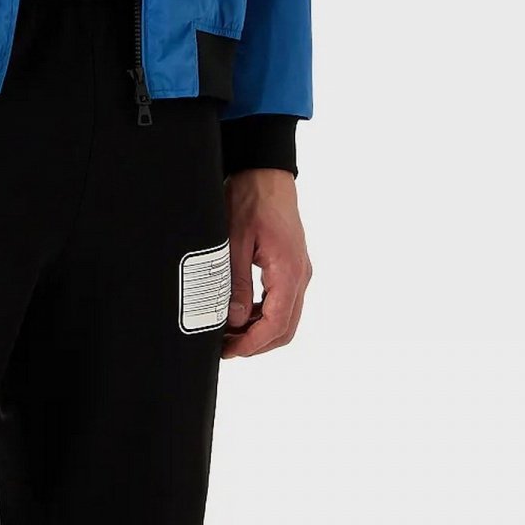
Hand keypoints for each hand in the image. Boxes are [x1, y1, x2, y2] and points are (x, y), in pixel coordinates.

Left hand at [222, 169, 310, 356]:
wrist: (266, 174)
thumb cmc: (250, 200)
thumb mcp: (234, 241)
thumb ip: (235, 282)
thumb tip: (235, 320)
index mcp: (288, 271)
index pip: (276, 324)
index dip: (252, 344)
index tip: (228, 350)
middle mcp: (299, 276)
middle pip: (285, 329)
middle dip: (257, 344)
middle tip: (225, 348)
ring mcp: (298, 272)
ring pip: (285, 318)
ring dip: (259, 331)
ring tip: (228, 332)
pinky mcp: (292, 268)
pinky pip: (282, 302)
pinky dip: (263, 315)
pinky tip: (239, 313)